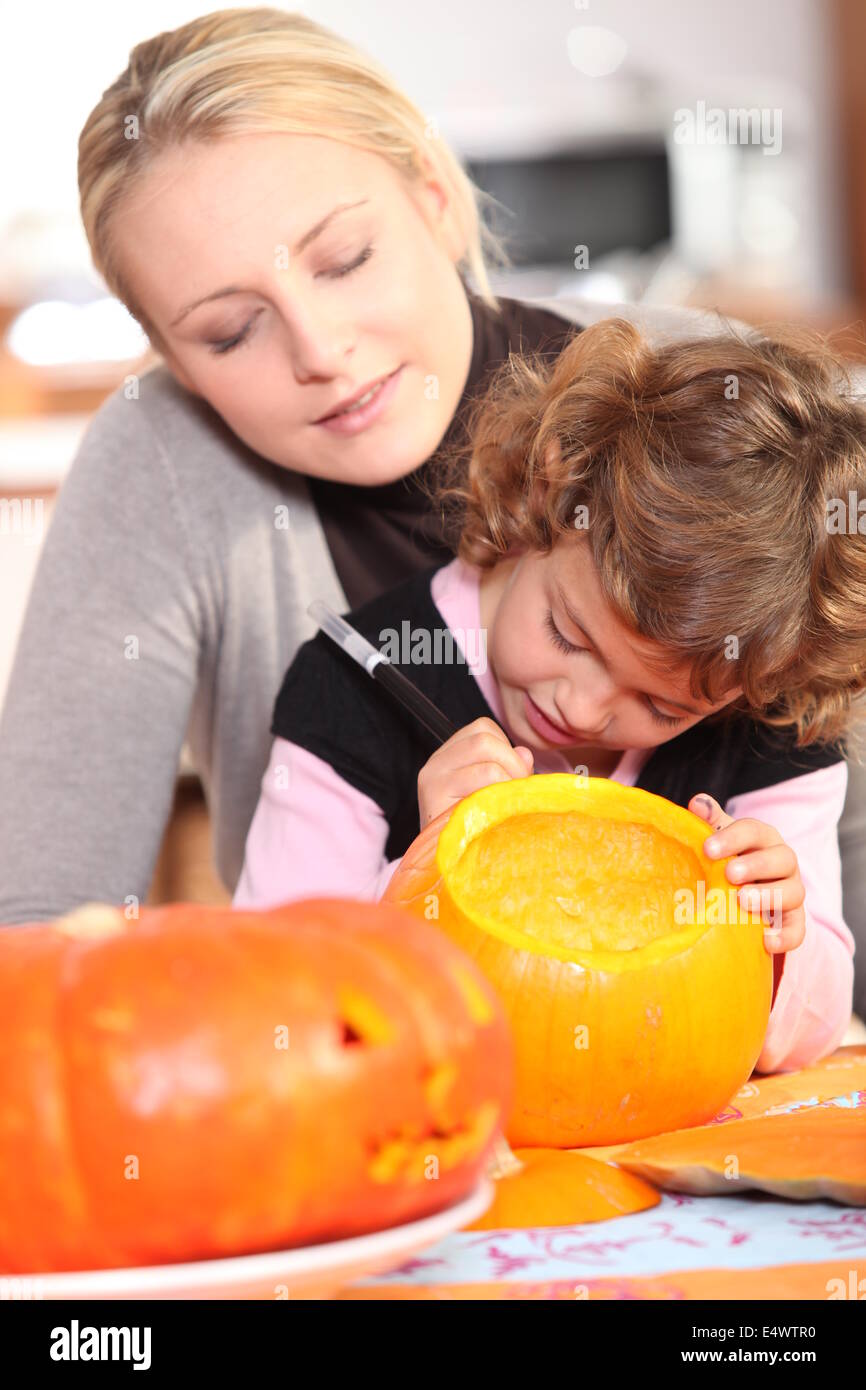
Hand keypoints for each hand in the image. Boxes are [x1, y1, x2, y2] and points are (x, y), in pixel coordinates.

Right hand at [417, 717, 533, 827]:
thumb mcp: (491, 795)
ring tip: (506, 805)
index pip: (483, 729)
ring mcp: (433, 781)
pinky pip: (484, 782)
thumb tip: (525, 754)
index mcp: (448, 756)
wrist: (445, 869)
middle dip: (512, 764)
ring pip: (486, 759)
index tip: (512, 777)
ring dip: (509, 780)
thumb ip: (509, 769)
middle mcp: (435, 764)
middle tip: (516, 792)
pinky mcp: (436, 800)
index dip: (506, 748)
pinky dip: (500, 795)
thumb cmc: (473, 833)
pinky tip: (496, 815)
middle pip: (485, 739)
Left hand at [689, 792, 804, 952]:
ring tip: (743, 901)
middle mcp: (783, 862)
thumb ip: (710, 822)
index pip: (754, 831)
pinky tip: (765, 941)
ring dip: (769, 896)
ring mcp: (791, 891)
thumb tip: (697, 803)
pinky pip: (798, 929)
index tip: (708, 849)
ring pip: (793, 892)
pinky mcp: (794, 920)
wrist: (749, 894)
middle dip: (756, 865)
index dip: (733, 838)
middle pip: (782, 858)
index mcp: (763, 838)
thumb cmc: (730, 861)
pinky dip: (785, 936)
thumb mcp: (720, 840)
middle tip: (730, 874)